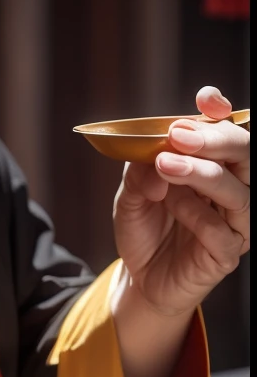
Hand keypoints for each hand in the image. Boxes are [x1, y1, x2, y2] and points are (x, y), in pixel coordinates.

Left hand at [114, 87, 249, 319]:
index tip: (204, 100)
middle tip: (178, 135)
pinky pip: (222, 230)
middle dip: (215, 139)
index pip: (230, 129)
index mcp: (216, 164)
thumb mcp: (130, 193)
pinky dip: (196, 214)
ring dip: (203, 173)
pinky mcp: (228, 252)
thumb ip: (139, 172)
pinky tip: (172, 206)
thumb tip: (157, 155)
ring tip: (166, 165)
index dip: (220, 110)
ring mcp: (236, 222)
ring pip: (239, 191)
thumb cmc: (144, 228)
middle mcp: (234, 188)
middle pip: (246, 153)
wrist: (140, 276)